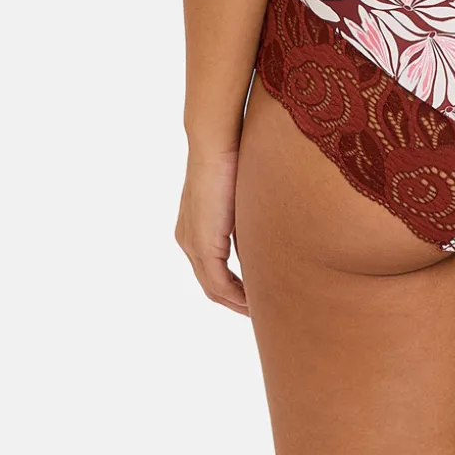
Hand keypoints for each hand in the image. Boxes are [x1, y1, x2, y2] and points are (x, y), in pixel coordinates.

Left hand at [175, 148, 247, 314]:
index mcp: (194, 227)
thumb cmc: (232, 157)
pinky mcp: (203, 245)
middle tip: (259, 312)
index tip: (254, 294)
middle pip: (210, 285)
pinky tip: (253, 302)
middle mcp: (187, 239)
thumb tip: (266, 231)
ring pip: (212, 288)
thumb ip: (246, 217)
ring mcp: (192, 244)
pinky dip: (236, 296)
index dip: (231, 285)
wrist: (216, 143)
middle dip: (234, 301)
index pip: (210, 268)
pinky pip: (218, 283)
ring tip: (260, 312)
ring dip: (236, 303)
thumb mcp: (241, 194)